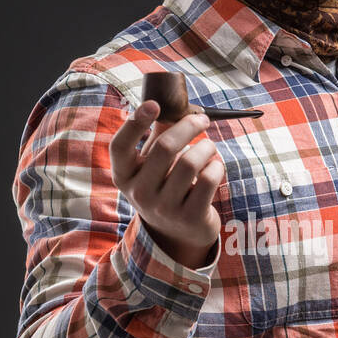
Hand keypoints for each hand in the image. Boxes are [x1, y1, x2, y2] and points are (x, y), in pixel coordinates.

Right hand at [110, 100, 225, 268]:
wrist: (178, 232)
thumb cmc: (164, 186)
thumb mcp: (152, 165)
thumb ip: (157, 135)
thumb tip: (172, 104)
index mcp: (123, 176)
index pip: (120, 147)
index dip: (134, 123)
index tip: (154, 104)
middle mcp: (139, 193)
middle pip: (164, 147)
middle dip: (188, 126)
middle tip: (202, 119)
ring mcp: (164, 208)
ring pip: (190, 162)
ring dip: (206, 147)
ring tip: (209, 147)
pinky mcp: (189, 217)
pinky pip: (209, 179)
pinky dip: (217, 166)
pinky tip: (215, 167)